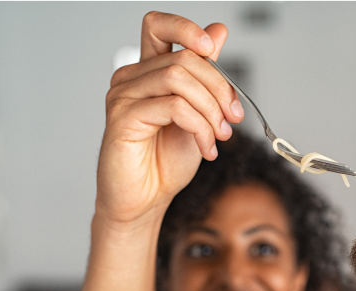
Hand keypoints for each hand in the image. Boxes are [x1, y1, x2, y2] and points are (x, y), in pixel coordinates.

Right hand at [95, 12, 243, 224]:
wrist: (146, 200)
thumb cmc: (165, 161)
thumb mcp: (198, 114)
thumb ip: (205, 75)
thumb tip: (218, 31)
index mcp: (148, 72)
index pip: (159, 26)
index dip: (186, 27)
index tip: (211, 48)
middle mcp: (131, 79)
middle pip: (183, 58)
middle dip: (219, 88)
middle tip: (233, 118)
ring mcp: (123, 96)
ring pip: (179, 79)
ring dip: (211, 110)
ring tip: (219, 136)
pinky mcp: (123, 118)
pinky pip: (173, 107)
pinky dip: (199, 127)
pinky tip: (206, 148)